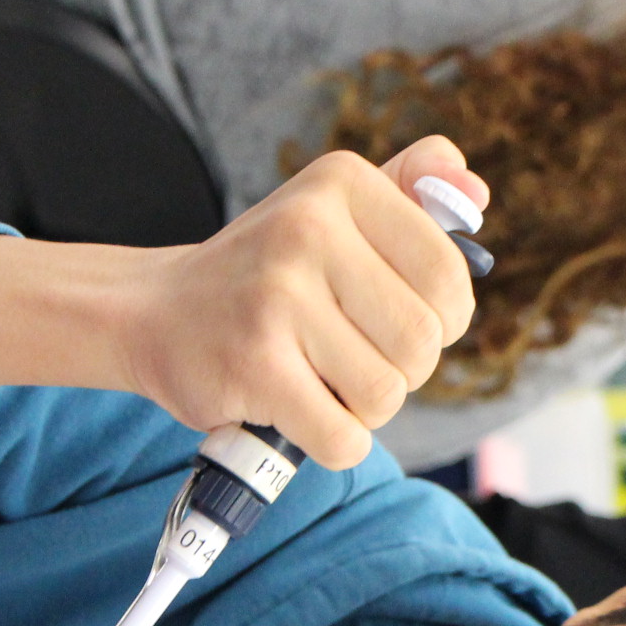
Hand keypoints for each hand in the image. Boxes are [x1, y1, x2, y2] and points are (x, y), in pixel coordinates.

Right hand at [0, 137, 489, 471]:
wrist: (151, 312)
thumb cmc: (263, 273)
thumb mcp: (329, 210)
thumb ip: (409, 192)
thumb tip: (475, 189)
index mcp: (340, 182)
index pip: (447, 274)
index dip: (440, 320)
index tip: (398, 323)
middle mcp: (308, 228)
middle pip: (422, 343)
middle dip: (400, 371)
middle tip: (352, 361)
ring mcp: (277, 297)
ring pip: (385, 394)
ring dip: (362, 409)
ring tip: (321, 384)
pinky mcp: (253, 365)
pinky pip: (343, 436)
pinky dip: (335, 443)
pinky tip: (304, 418)